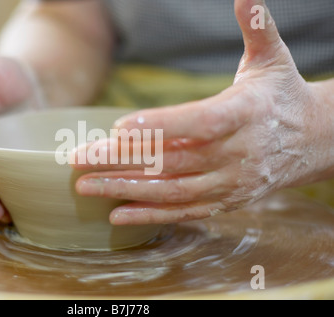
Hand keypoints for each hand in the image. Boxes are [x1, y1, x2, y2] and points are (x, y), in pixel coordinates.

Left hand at [71, 0, 333, 224]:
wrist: (315, 141)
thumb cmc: (283, 97)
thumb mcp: (273, 61)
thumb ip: (257, 30)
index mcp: (246, 114)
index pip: (200, 122)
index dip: (160, 125)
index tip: (117, 127)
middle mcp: (238, 153)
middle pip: (172, 160)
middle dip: (121, 161)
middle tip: (78, 160)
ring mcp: (231, 183)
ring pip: (172, 191)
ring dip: (126, 190)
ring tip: (86, 187)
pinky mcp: (227, 201)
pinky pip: (184, 211)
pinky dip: (150, 215)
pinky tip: (118, 214)